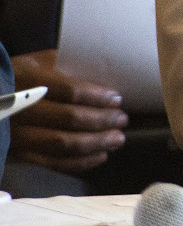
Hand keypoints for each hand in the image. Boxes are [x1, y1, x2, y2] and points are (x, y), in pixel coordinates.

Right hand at [8, 49, 128, 172]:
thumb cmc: (21, 76)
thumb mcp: (39, 62)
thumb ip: (68, 65)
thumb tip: (106, 73)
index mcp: (30, 80)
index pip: (70, 91)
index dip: (97, 97)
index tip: (116, 99)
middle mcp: (22, 109)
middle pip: (70, 119)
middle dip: (102, 121)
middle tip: (121, 119)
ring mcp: (18, 134)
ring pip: (63, 144)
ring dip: (96, 143)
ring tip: (117, 139)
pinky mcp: (18, 154)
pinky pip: (52, 163)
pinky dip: (79, 162)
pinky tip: (100, 155)